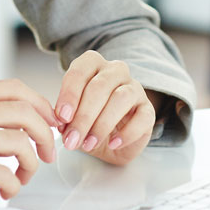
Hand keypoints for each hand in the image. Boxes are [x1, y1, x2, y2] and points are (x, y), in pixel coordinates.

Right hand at [0, 79, 58, 209]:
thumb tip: (3, 120)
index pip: (15, 88)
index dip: (41, 105)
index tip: (49, 124)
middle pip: (25, 112)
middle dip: (46, 134)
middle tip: (48, 154)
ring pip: (20, 141)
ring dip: (32, 163)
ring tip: (23, 176)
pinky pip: (2, 172)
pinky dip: (13, 184)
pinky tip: (5, 191)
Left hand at [54, 51, 156, 165]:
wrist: (110, 141)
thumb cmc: (88, 121)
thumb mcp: (71, 117)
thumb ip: (65, 115)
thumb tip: (61, 121)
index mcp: (93, 65)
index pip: (80, 71)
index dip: (69, 94)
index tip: (62, 117)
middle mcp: (115, 72)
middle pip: (99, 87)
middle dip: (83, 116)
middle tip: (72, 139)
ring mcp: (134, 89)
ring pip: (120, 98)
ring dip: (102, 125)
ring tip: (89, 143)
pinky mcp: (148, 110)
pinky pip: (142, 118)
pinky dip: (126, 133)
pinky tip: (113, 143)